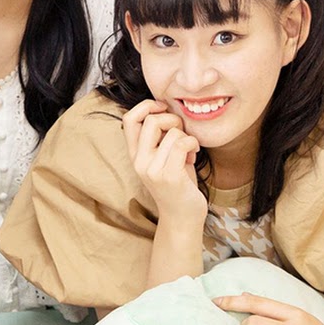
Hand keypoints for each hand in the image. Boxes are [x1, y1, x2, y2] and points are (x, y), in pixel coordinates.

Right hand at [122, 99, 205, 219]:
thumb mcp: (162, 158)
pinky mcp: (169, 176)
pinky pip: (182, 143)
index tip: (163, 109)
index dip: (146, 106)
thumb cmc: (177, 184)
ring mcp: (152, 169)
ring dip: (187, 136)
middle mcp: (139, 161)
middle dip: (172, 118)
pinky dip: (193, 143)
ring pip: (172, 133)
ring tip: (188, 151)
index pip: (128, 119)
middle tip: (181, 130)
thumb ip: (159, 137)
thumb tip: (166, 109)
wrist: (182, 218)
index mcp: (135, 154)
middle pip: (151, 120)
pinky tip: (194, 153)